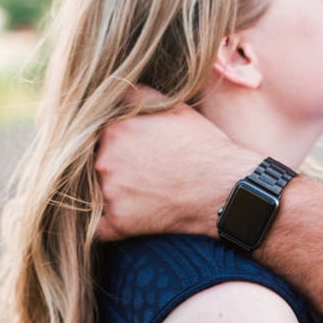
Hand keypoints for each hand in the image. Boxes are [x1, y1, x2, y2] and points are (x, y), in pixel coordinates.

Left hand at [95, 90, 259, 241]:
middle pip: (98, 165)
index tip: (136, 153)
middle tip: (145, 175)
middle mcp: (105, 161)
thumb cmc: (204, 146)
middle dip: (116, 169)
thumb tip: (119, 93)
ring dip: (115, 195)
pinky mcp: (119, 223)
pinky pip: (100, 229)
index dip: (119, 145)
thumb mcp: (173, 108)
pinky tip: (128, 220)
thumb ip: (138, 96)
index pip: (101, 137)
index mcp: (114, 130)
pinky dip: (110, 226)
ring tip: (146, 196)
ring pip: (97, 194)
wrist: (224, 188)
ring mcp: (110, 194)